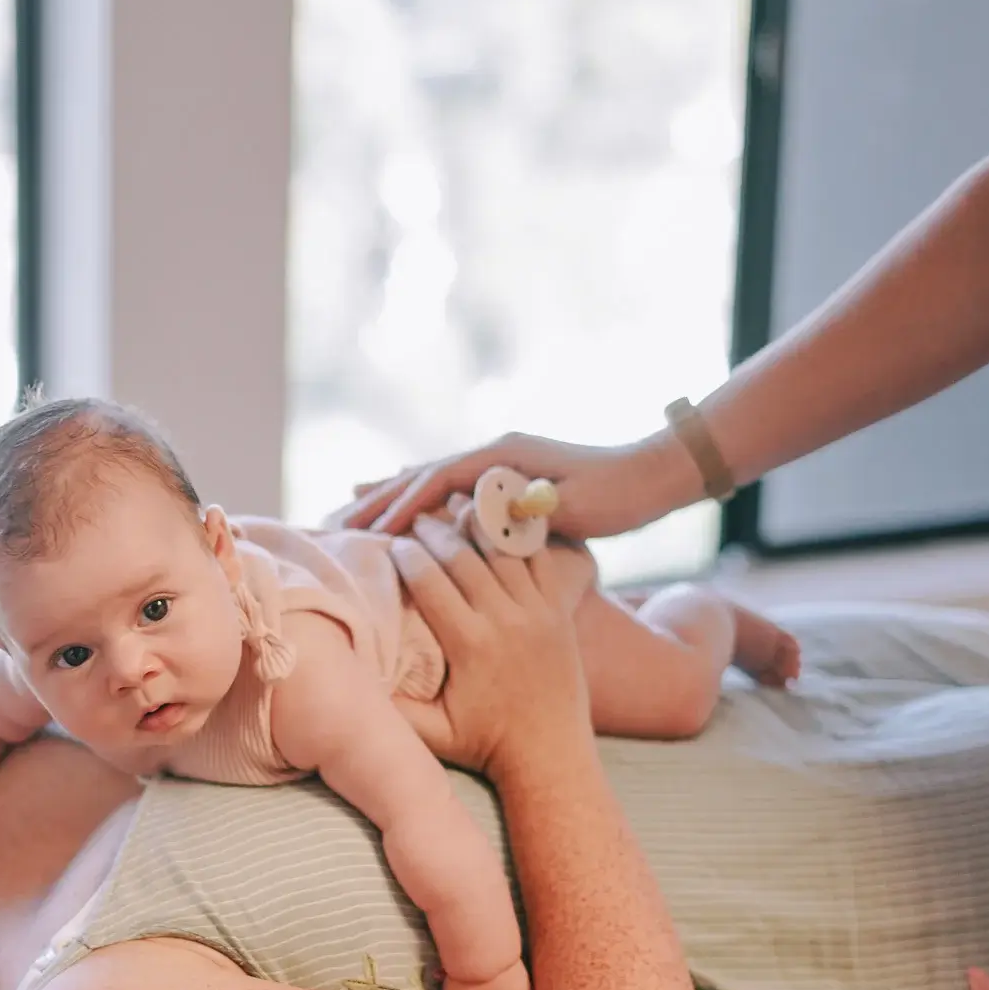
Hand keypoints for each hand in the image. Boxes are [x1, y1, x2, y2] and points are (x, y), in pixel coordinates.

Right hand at [336, 433, 639, 539]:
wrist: (652, 476)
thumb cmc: (616, 497)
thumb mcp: (571, 507)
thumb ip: (525, 510)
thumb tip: (478, 510)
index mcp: (502, 459)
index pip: (434, 483)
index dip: (399, 508)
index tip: (369, 536)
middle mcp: (495, 453)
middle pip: (422, 475)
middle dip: (379, 498)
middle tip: (336, 521)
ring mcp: (500, 462)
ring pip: (431, 478)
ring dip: (392, 492)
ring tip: (353, 505)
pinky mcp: (508, 476)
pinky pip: (450, 485)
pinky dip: (420, 493)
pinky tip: (407, 500)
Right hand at [388, 513, 590, 781]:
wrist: (551, 755)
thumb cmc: (485, 746)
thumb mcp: (432, 734)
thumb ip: (391, 710)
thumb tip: (346, 685)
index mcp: (471, 645)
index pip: (431, 582)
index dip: (408, 557)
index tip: (392, 542)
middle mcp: (505, 621)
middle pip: (464, 558)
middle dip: (435, 532)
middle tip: (415, 515)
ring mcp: (537, 613)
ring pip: (502, 552)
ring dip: (476, 525)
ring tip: (454, 503)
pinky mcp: (559, 612)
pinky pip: (540, 561)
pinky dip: (519, 537)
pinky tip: (502, 520)